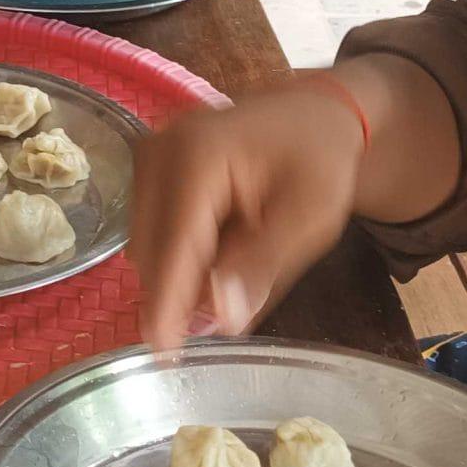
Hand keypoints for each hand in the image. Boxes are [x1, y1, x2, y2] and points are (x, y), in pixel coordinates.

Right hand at [129, 81, 367, 352]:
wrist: (312, 112)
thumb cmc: (319, 161)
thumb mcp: (311, 218)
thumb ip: (262, 266)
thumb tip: (220, 318)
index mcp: (197, 159)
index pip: (174, 247)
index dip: (167, 305)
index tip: (162, 354)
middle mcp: (159, 153)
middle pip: (153, 251)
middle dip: (181, 292)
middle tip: (228, 311)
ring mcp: (148, 157)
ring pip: (148, 245)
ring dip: (182, 273)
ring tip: (236, 265)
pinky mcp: (147, 168)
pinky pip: (152, 230)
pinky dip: (180, 253)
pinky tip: (219, 248)